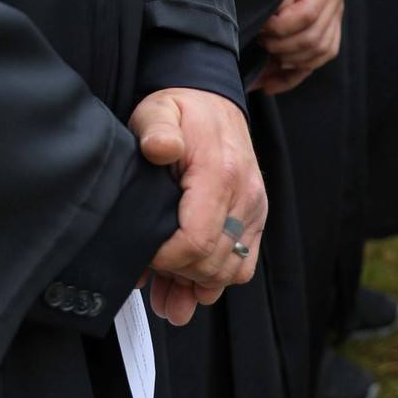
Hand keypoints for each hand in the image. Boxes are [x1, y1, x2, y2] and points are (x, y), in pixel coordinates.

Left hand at [129, 89, 267, 325]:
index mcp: (219, 174)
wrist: (213, 102)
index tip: (142, 256)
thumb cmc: (182, 110)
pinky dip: (217, 279)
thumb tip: (159, 147)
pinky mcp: (255, 217)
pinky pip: (244, 264)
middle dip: (178, 278)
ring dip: (196, 286)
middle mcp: (245, 195)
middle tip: (146, 277)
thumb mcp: (158, 111)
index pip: (197, 240)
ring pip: (230, 270)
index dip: (166, 260)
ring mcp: (254, 209)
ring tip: (167, 295)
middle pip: (213, 263)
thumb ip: (157, 130)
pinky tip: (190, 284)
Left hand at [257, 0, 345, 91]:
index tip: (260, 26)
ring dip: (290, 63)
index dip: (282, 27)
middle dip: (282, 47)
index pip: (308, 14)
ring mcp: (334, 12)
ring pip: (320, 52)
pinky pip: (321, 55)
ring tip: (261, 65)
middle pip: (314, 39)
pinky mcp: (328, 22)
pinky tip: (271, 82)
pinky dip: (297, 72)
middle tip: (256, 41)